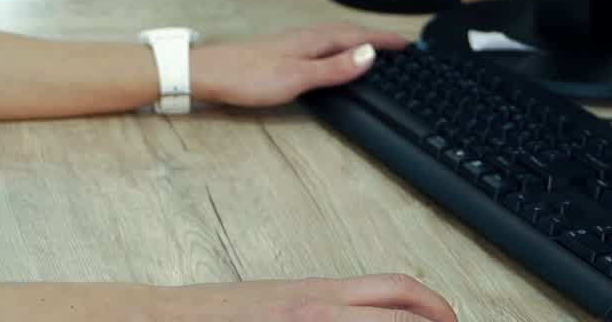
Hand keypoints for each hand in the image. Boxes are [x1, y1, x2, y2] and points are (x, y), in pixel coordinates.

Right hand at [173, 272, 455, 320]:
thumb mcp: (274, 301)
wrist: (162, 321)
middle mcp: (319, 314)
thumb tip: (361, 316)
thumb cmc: (213, 317)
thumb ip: (321, 306)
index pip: (397, 292)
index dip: (436, 309)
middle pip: (403, 319)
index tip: (449, 320)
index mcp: (317, 294)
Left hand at [190, 23, 408, 106]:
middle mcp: (302, 37)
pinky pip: (318, 42)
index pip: (356, 36)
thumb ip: (334, 68)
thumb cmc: (246, 77)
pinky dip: (335, 44)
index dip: (382, 39)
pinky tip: (328, 52)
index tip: (407, 43)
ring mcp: (289, 42)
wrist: (207, 73)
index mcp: (311, 41)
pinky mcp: (278, 51)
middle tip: (397, 42)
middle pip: (345, 32)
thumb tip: (369, 54)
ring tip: (372, 44)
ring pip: (331, 35)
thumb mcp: (297, 77)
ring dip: (354, 37)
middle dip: (373, 35)